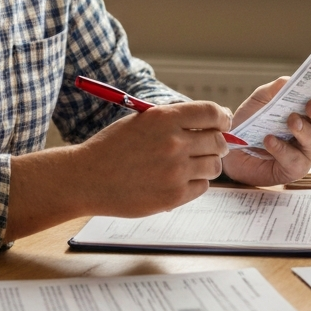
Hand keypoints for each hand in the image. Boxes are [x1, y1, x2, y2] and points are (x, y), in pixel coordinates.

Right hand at [70, 101, 232, 217]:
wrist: (87, 178)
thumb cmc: (112, 147)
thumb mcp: (141, 120)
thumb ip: (174, 119)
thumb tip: (212, 120)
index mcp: (164, 118)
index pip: (212, 113)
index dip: (222, 118)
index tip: (223, 123)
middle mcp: (173, 143)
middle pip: (218, 141)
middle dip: (217, 143)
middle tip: (209, 146)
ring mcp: (175, 172)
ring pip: (214, 166)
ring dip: (208, 164)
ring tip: (191, 165)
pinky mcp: (173, 196)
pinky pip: (203, 187)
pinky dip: (196, 183)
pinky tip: (179, 179)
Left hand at [221, 78, 310, 186]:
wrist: (230, 147)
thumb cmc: (251, 121)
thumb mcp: (260, 100)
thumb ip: (275, 89)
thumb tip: (289, 81)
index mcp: (309, 112)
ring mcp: (305, 152)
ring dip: (304, 131)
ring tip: (291, 121)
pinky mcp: (293, 170)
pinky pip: (295, 161)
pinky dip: (283, 149)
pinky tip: (269, 140)